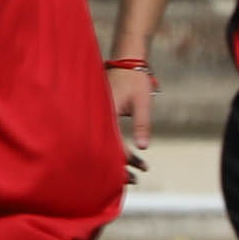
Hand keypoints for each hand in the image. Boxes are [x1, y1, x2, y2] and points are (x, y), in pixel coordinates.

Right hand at [106, 64, 153, 179]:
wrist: (126, 59)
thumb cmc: (135, 79)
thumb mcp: (142, 102)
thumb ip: (142, 125)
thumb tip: (143, 148)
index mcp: (106, 112)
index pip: (115, 144)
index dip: (128, 160)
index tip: (142, 168)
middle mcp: (97, 114)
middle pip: (103, 148)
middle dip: (118, 166)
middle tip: (134, 180)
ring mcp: (95, 114)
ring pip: (101, 143)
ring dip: (114, 159)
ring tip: (130, 172)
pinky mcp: (97, 113)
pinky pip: (100, 135)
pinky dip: (109, 147)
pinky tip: (119, 156)